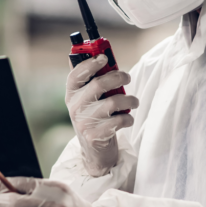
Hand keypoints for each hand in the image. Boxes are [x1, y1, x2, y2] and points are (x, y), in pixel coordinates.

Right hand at [66, 55, 138, 176]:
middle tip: (128, 77)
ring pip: (113, 102)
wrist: (95, 150)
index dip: (90, 64)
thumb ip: (94, 79)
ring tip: (134, 101)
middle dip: (118, 77)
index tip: (104, 58)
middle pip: (98, 84)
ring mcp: (84, 122)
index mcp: (72, 94)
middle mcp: (74, 107)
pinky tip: (127, 119)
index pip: (75, 74)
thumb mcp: (90, 98)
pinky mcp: (95, 135)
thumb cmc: (96, 116)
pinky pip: (119, 121)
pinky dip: (128, 118)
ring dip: (129, 100)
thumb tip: (103, 56)